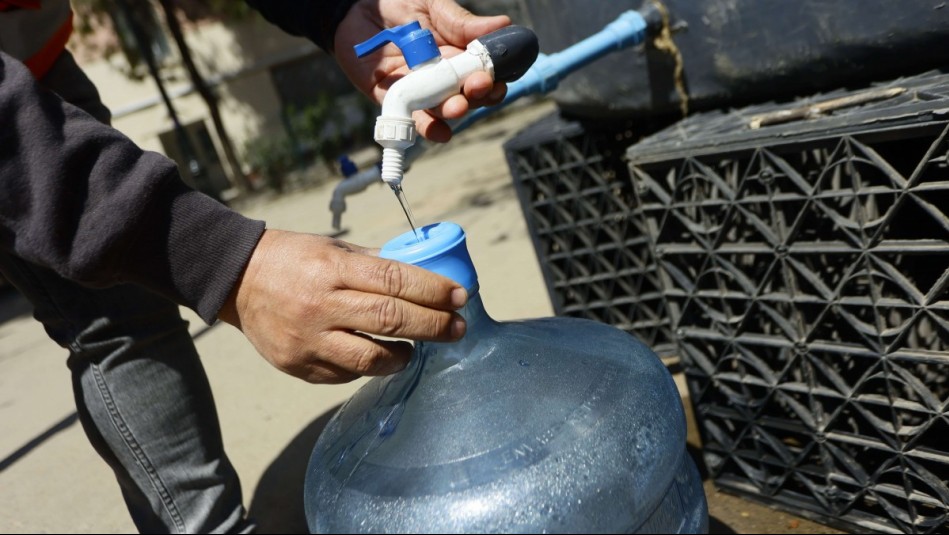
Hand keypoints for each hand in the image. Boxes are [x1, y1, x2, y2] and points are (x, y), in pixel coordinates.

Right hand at [218, 230, 466, 383]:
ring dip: (403, 355)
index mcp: (332, 269)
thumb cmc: (293, 259)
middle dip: (433, 325)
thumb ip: (375, 264)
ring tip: (416, 347)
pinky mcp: (298, 366)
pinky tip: (378, 354)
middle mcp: (320, 306)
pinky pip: (346, 374)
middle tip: (458, 327)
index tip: (459, 296)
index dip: (433, 290)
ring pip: (371, 358)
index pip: (394, 280)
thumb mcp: (333, 249)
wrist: (237, 280)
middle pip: (390, 320)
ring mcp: (308, 340)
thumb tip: (425, 275)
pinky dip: (369, 366)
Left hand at [334, 0, 510, 141]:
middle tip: (477, 86)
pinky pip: (413, 119)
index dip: (494, 79)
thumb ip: (462, 22)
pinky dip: (428, 129)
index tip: (498, 77)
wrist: (354, 8)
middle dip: (477, 95)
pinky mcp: (394, 99)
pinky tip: (441, 132)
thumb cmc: (397, 5)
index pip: (483, 74)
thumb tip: (502, 24)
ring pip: (443, 110)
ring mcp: (420, 90)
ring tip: (457, 106)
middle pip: (468, 96)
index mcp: (457, 55)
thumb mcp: (433, 7)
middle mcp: (442, 77)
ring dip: (454, 112)